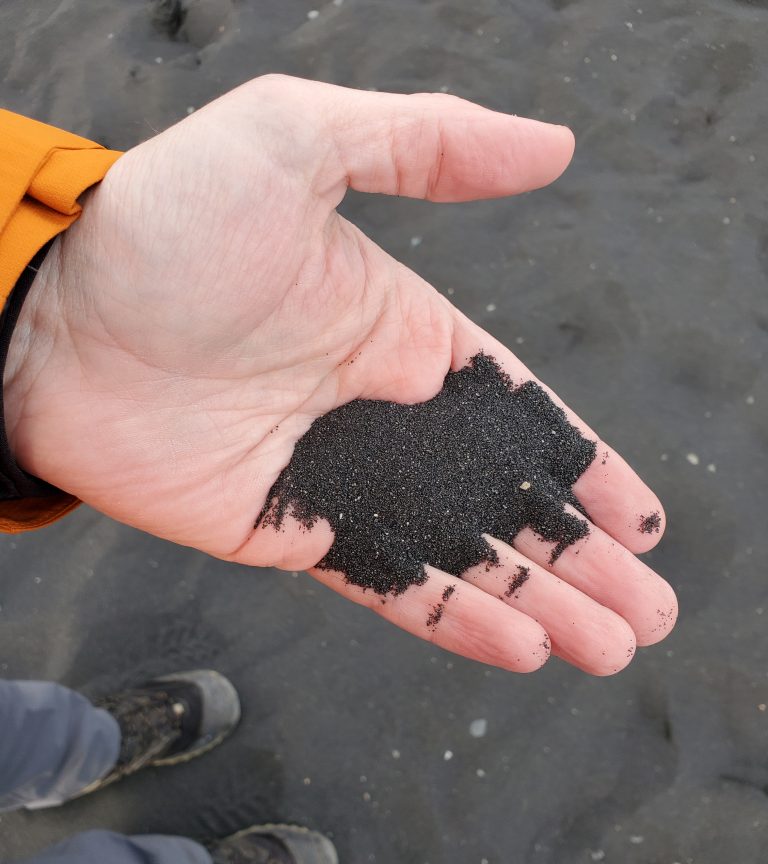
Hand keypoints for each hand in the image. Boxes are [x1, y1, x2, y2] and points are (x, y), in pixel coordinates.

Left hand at [6, 75, 676, 674]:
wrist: (52, 318)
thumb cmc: (166, 222)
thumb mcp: (299, 141)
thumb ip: (429, 144)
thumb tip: (554, 146)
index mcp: (405, 331)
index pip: (521, 413)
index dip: (586, 469)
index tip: (643, 521)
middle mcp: (383, 414)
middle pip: (506, 499)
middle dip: (581, 555)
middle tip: (648, 612)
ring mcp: (339, 479)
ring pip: (461, 552)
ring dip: (539, 601)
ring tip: (612, 643)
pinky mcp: (288, 532)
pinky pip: (388, 581)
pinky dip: (454, 617)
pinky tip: (520, 646)